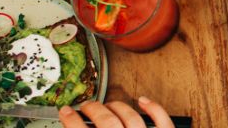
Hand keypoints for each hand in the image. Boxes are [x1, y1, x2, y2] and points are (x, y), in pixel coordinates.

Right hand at [59, 97, 173, 127]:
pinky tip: (143, 101)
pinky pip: (162, 121)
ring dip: (117, 107)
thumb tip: (78, 127)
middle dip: (93, 110)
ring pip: (131, 117)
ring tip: (108, 106)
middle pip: (106, 121)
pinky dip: (153, 108)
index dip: (70, 120)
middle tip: (86, 106)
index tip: (65, 111)